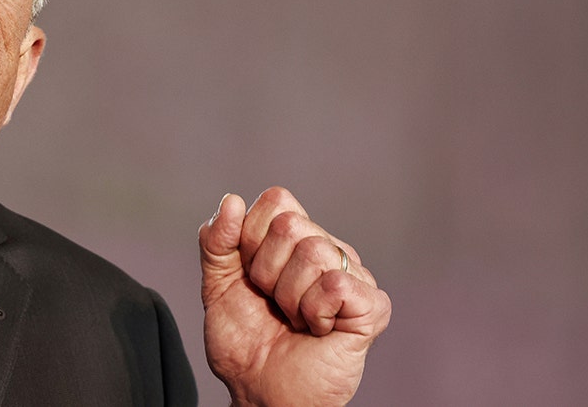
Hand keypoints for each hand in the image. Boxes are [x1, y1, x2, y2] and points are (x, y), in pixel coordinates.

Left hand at [199, 188, 390, 405]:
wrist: (259, 393)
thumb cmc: (245, 344)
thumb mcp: (217, 285)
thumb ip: (216, 241)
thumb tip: (231, 201)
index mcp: (296, 239)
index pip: (277, 200)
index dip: (250, 239)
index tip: (250, 278)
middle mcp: (329, 250)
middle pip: (291, 224)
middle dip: (266, 272)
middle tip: (274, 303)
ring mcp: (354, 276)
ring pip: (314, 252)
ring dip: (289, 297)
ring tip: (295, 319)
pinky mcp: (371, 307)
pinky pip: (337, 285)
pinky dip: (315, 313)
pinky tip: (317, 329)